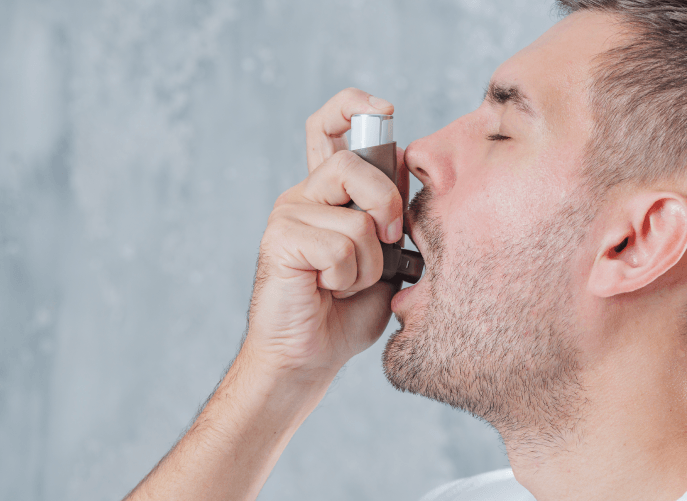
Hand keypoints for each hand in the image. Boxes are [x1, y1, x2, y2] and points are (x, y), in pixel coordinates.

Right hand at [245, 88, 408, 377]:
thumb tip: (405, 165)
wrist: (310, 357)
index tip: (385, 110)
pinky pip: (339, 247)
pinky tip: (329, 290)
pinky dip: (348, 278)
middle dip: (387, 207)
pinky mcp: (281, 239)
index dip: (352, 106)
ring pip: (355, 218)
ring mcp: (289, 214)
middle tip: (389, 242)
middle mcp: (305, 194)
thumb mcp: (385, 255)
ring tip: (349, 282)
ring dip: (369, 263)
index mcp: (329, 193)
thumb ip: (392, 213)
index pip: (328, 126)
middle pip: (354, 165)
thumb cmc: (347, 310)